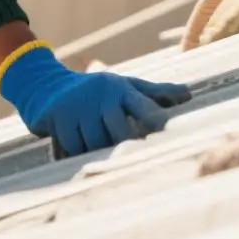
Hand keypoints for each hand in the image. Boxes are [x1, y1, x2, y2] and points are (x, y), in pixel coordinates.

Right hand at [0, 43, 190, 155]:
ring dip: (96, 151)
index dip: (155, 119)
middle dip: (119, 145)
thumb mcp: (127, 86)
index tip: (164, 133)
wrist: (48, 84)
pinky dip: (75, 154)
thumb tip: (189, 95)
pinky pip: (71, 149)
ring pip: (94, 144)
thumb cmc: (99, 90)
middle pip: (118, 133)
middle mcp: (101, 95)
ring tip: (94, 144)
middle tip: (122, 152)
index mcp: (122, 89)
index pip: (144, 104)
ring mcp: (78, 106)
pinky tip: (75, 147)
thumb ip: (156, 93)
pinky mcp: (57, 117)